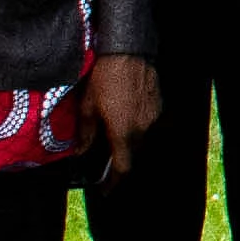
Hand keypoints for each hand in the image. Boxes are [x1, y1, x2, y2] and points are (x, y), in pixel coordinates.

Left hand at [87, 54, 161, 172]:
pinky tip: (125, 115)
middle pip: (133, 155)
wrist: (128, 50)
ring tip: (114, 135)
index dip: (114, 182)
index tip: (105, 190)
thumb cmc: (105, 77)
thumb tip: (81, 152)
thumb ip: (86, 134)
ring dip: (129, 142)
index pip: (123, 168)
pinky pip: (148, 124)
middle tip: (106, 164)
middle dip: (120, 161)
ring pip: (142, 139)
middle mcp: (143, 129)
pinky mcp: (158, 105)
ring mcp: (154, 117)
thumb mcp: (87, 106)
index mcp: (124, 133)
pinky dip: (137, 127)